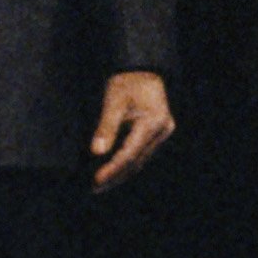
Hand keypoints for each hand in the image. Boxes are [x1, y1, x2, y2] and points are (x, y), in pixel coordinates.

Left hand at [88, 71, 175, 192]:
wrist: (143, 69)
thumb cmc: (127, 81)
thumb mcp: (114, 101)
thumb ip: (106, 127)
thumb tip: (97, 152)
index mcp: (153, 122)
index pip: (130, 153)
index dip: (112, 169)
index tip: (96, 180)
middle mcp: (161, 131)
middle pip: (136, 161)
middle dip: (115, 176)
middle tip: (94, 188)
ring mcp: (162, 133)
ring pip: (139, 160)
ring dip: (120, 173)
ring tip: (100, 184)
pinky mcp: (158, 134)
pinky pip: (141, 153)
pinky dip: (126, 163)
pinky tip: (112, 170)